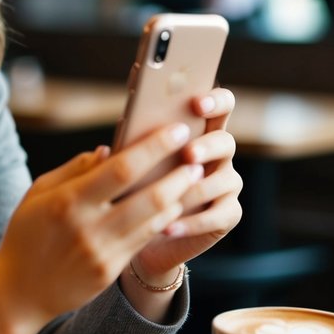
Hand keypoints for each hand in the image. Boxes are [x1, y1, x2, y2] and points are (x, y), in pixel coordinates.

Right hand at [0, 121, 205, 333]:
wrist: (19, 293)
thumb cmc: (26, 234)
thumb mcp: (38, 193)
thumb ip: (74, 169)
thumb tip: (109, 150)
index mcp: (68, 200)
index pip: (122, 168)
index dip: (155, 147)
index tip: (177, 130)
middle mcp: (89, 227)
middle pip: (149, 196)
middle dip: (179, 174)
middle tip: (196, 156)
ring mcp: (102, 252)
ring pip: (155, 220)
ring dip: (178, 196)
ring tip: (191, 177)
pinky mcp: (111, 271)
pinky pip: (146, 240)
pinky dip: (163, 220)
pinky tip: (172, 206)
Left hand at [131, 87, 242, 280]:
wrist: (145, 233)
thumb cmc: (138, 189)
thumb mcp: (132, 167)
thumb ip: (128, 154)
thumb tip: (104, 150)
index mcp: (200, 131)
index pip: (221, 105)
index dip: (215, 100)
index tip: (197, 103)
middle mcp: (219, 154)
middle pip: (226, 140)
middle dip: (208, 146)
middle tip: (188, 154)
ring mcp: (228, 183)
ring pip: (224, 180)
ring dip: (196, 189)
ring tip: (171, 199)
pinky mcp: (229, 213)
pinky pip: (219, 215)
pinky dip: (192, 222)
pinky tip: (168, 226)